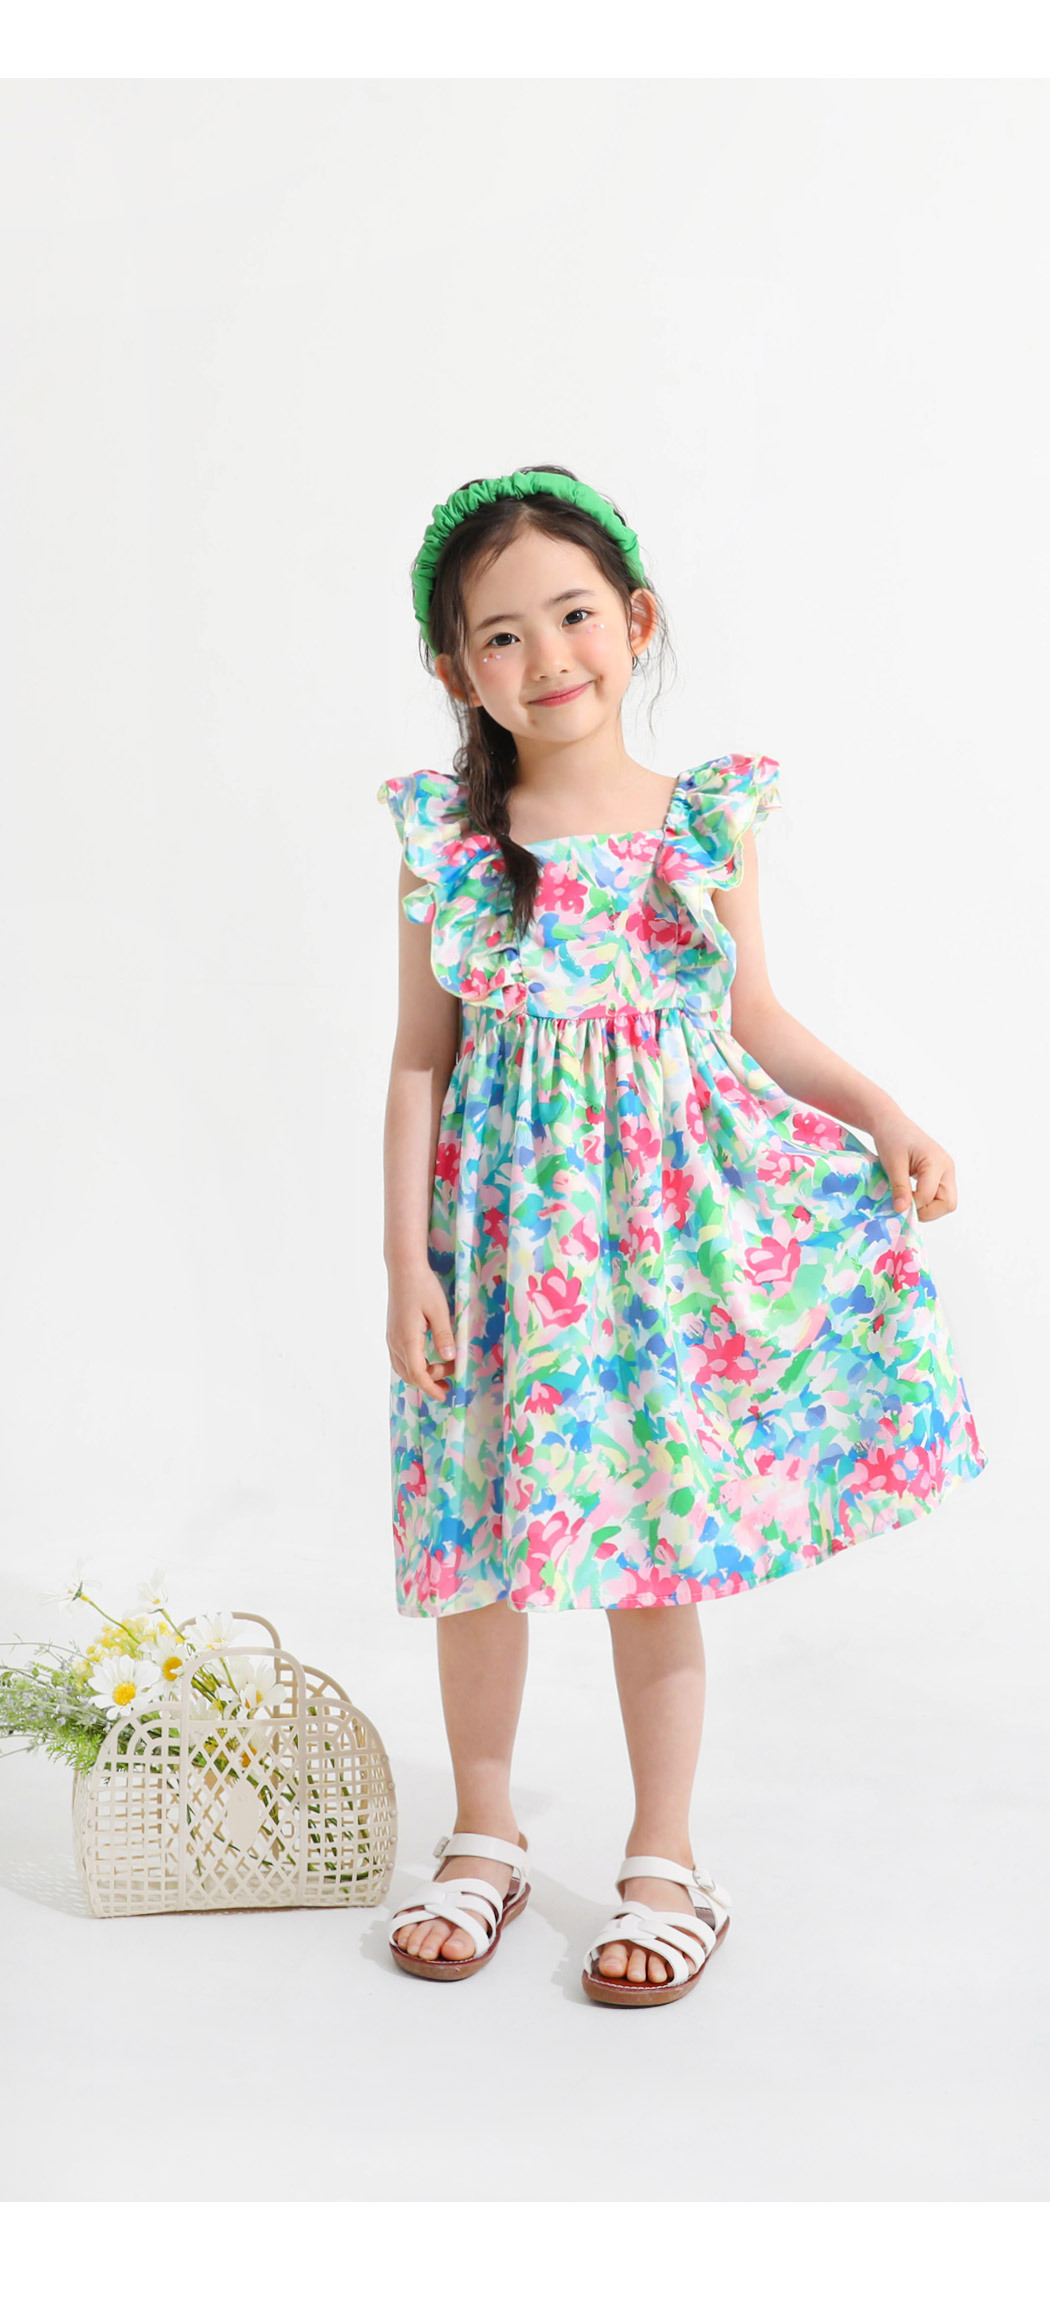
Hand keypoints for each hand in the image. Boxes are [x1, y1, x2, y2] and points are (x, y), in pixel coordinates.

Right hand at [386, 1268, 456, 1401]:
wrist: (403, 1269)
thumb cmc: (423, 1286)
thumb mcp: (439, 1310)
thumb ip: (444, 1336)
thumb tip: (450, 1358)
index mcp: (407, 1338)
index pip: (418, 1374)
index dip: (431, 1388)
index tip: (445, 1395)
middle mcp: (395, 1342)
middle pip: (409, 1375)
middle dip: (430, 1382)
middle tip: (451, 1380)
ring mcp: (391, 1338)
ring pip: (403, 1368)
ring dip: (421, 1375)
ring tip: (442, 1372)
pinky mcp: (392, 1333)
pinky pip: (400, 1359)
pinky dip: (414, 1366)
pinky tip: (428, 1361)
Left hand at [871, 1110, 957, 1223]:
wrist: (891, 1124)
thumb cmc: (891, 1138)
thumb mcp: (892, 1163)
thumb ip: (900, 1187)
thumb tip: (902, 1211)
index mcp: (936, 1162)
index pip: (929, 1196)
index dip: (913, 1205)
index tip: (896, 1203)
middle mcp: (947, 1168)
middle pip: (948, 1203)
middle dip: (927, 1211)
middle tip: (906, 1207)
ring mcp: (946, 1172)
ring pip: (946, 1202)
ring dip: (928, 1208)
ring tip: (908, 1200)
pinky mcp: (941, 1175)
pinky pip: (940, 1196)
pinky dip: (927, 1201)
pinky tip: (912, 1196)